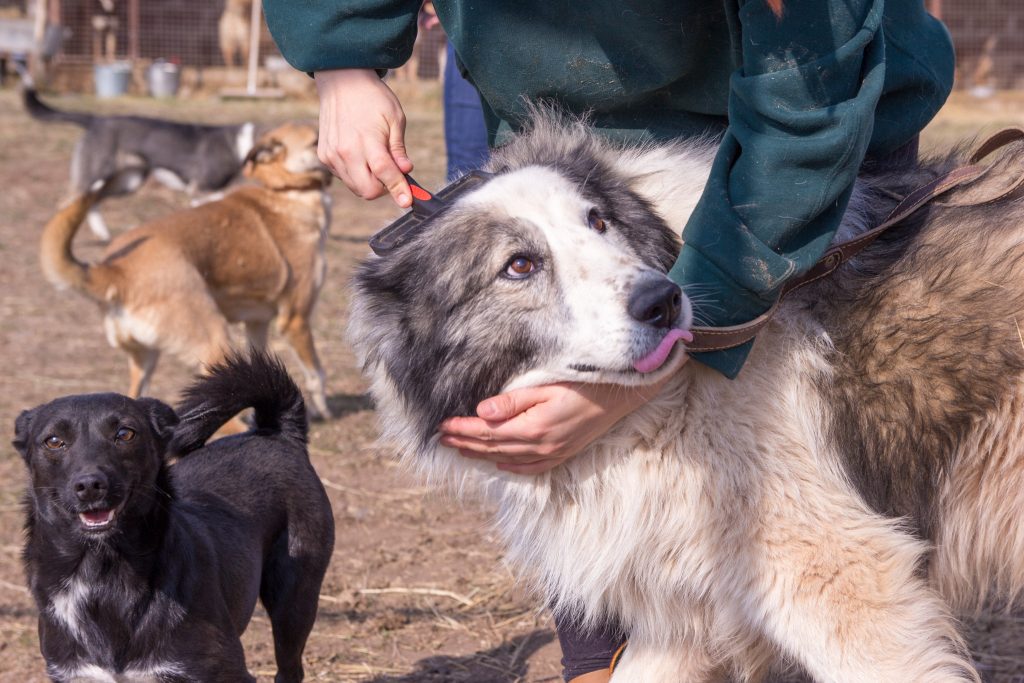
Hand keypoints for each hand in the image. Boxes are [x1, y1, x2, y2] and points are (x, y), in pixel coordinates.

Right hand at [313, 68, 412, 206]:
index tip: (407, 201)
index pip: (385, 174)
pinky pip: (344, 177)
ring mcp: (332, 155)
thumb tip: (406, 171)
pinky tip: (360, 155)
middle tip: (393, 175)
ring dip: (370, 182)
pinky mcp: (324, 156)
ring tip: (376, 160)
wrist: (341, 80)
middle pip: (368, 190)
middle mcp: (346, 151)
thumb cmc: (372, 97)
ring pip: (355, 187)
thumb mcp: (395, 118)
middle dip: (384, 189)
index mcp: (366, 141)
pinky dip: (356, 174)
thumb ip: (399, 149)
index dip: (399, 190)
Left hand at [438, 376, 673, 474]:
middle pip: (492, 448)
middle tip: (440, 439)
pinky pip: (530, 468)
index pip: (487, 432)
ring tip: (459, 449)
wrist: (621, 395)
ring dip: (480, 455)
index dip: (462, 430)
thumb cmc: (584, 383)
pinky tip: (498, 463)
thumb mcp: (546, 386)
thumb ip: (514, 401)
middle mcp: (540, 446)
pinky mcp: (562, 453)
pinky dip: (510, 466)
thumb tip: (482, 412)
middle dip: (464, 443)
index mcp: (533, 428)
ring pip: (506, 459)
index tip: (442, 426)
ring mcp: (552, 453)